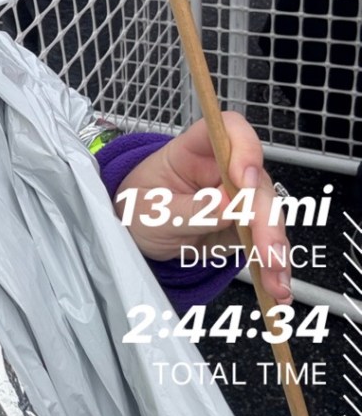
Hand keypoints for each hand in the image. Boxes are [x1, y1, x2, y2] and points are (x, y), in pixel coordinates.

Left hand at [115, 112, 291, 304]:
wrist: (137, 231)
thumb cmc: (138, 207)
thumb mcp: (151, 212)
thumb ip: (188, 209)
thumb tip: (227, 205)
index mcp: (193, 150)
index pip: (227, 129)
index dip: (244, 147)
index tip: (244, 179)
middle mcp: (222, 168)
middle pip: (257, 180)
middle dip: (264, 217)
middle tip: (265, 249)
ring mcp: (238, 196)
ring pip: (269, 212)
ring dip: (275, 247)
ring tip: (275, 279)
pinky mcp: (246, 225)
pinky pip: (267, 240)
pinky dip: (274, 264)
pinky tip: (277, 286)